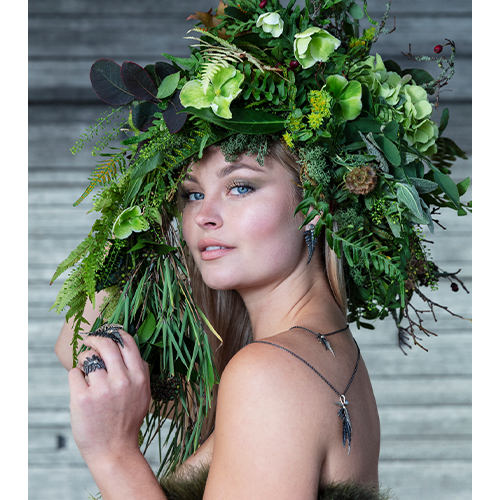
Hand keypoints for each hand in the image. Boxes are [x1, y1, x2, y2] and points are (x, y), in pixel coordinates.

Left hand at [68, 330, 150, 465]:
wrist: (114, 449)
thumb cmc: (128, 420)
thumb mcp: (143, 393)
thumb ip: (140, 370)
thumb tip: (128, 346)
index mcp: (138, 376)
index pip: (127, 342)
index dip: (115, 333)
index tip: (108, 332)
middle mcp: (122, 380)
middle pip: (106, 344)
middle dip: (94, 338)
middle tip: (88, 340)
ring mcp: (101, 389)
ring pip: (88, 357)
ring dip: (84, 360)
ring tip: (86, 371)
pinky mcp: (82, 398)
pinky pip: (74, 373)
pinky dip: (75, 377)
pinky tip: (81, 387)